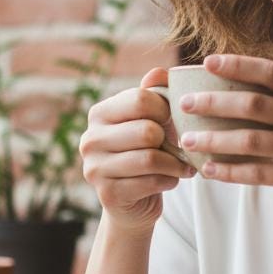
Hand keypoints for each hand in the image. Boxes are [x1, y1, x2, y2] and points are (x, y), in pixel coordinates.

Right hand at [79, 67, 196, 233]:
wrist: (135, 201)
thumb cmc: (148, 152)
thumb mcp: (153, 120)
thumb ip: (156, 94)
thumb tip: (161, 72)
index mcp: (99, 113)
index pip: (140, 99)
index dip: (166, 109)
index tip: (172, 120)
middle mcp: (90, 139)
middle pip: (147, 131)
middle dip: (171, 141)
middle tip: (180, 147)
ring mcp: (95, 168)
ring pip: (150, 159)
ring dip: (175, 164)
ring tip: (183, 165)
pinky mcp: (107, 194)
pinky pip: (151, 182)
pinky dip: (169, 181)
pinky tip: (171, 180)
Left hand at [178, 54, 272, 228]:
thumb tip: (252, 86)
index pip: (272, 72)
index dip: (238, 65)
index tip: (208, 62)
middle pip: (253, 103)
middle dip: (214, 101)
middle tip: (186, 103)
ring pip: (250, 139)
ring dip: (213, 138)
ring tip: (187, 139)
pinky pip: (258, 173)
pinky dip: (230, 171)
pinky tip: (209, 170)